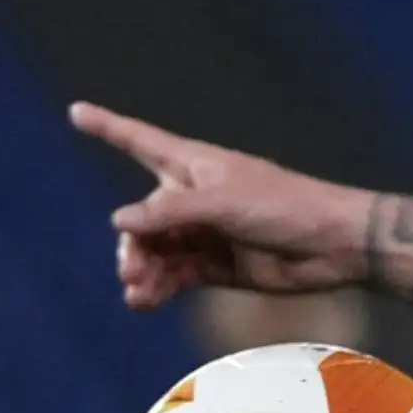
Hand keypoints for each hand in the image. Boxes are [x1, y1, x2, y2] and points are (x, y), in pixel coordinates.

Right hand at [69, 102, 371, 310]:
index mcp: (196, 166)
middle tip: (131, 270)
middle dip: (133, 244)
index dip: (109, 127)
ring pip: (156, 251)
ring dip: (143, 270)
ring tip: (138, 292)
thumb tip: (121, 221)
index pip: (142, 141)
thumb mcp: (223, 203)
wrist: (336, 245)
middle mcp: (195, 197)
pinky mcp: (218, 266)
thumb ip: (171, 213)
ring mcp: (206, 233)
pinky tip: (145, 301)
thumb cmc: (286, 207)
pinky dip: (158, 288)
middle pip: (142, 218)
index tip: (77, 111)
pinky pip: (175, 276)